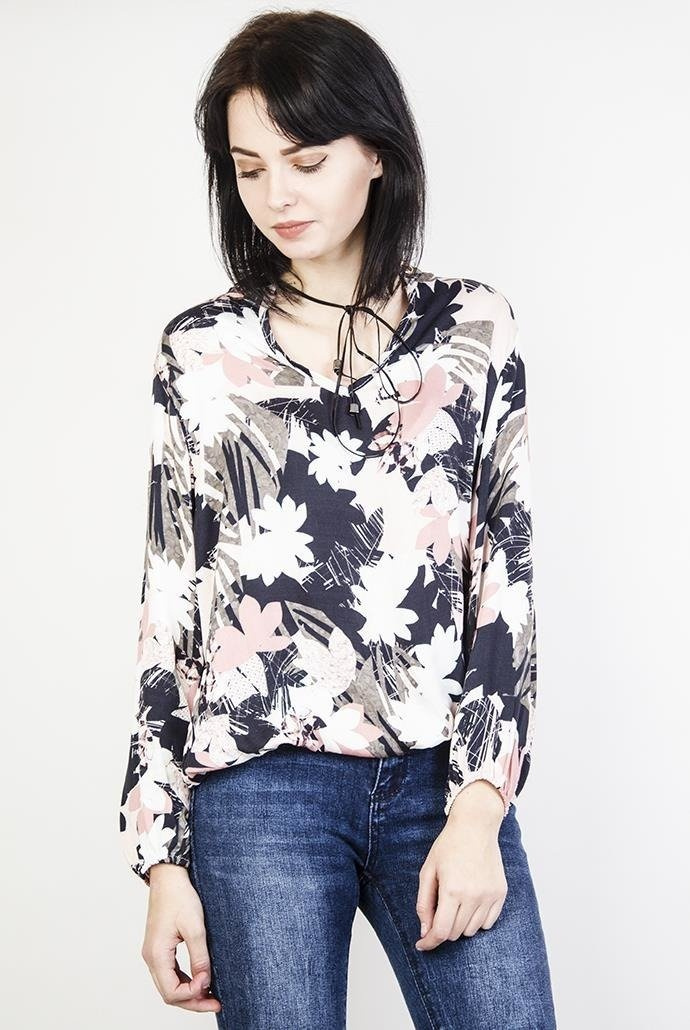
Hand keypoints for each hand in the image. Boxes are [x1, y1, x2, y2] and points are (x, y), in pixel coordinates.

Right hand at [141, 863, 221, 1013]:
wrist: (168, 877)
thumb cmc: (180, 897)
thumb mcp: (195, 927)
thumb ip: (199, 957)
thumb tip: (205, 982)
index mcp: (156, 955)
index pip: (172, 992)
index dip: (193, 995)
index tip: (212, 987)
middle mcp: (151, 958)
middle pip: (169, 994)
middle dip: (192, 1001)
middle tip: (216, 1002)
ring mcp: (153, 954)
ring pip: (169, 986)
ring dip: (188, 993)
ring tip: (211, 995)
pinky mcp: (159, 948)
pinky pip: (170, 974)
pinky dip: (184, 981)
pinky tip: (200, 979)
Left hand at [415, 781, 506, 951]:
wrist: (475, 826)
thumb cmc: (448, 846)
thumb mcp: (428, 871)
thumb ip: (424, 904)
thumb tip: (425, 932)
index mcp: (452, 890)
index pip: (441, 932)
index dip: (429, 942)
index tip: (422, 945)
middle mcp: (473, 896)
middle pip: (455, 933)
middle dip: (443, 928)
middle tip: (439, 910)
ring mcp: (489, 896)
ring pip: (471, 930)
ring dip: (460, 923)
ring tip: (456, 901)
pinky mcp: (500, 894)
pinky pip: (488, 923)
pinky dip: (477, 920)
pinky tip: (471, 901)